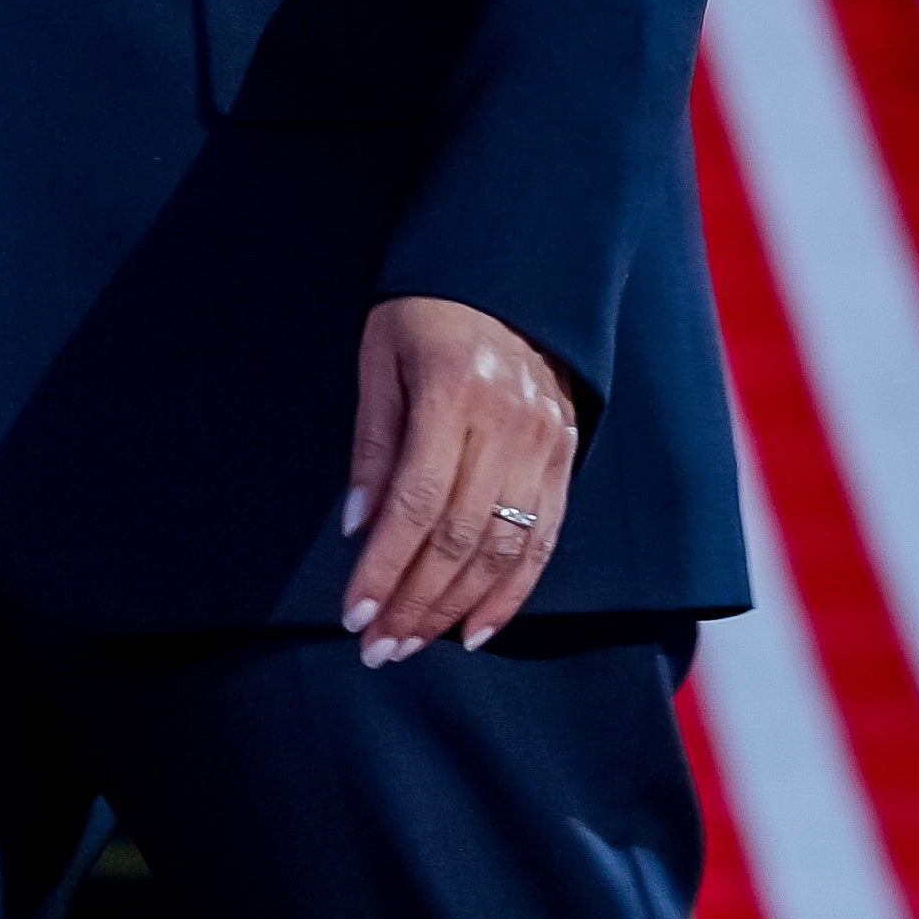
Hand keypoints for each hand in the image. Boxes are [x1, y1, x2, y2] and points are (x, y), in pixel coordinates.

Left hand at [339, 294, 581, 663]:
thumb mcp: (380, 358)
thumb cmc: (426, 310)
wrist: (511, 269)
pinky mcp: (566, 457)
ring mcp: (545, 443)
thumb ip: (373, 444)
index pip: (416, 503)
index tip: (352, 615)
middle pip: (459, 536)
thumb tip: (359, 528)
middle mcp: (508, 423)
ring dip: (456, 608)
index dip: (384, 567)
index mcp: (453, 391)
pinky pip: (544, 539)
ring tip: (414, 644)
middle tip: (378, 648)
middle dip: (415, 602)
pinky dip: (512, 592)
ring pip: (503, 548)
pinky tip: (477, 629)